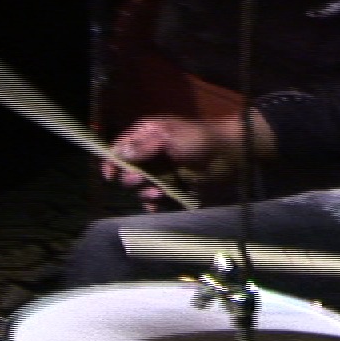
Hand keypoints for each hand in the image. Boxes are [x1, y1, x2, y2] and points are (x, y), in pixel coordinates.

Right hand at [104, 112, 275, 205]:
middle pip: (125, 172)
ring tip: (161, 192)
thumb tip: (119, 153)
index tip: (111, 175)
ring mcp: (160, 173)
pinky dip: (154, 204)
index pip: (118, 149)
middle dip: (131, 179)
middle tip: (142, 180)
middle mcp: (148, 155)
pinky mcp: (170, 189)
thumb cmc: (200, 139)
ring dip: (145, 192)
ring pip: (139, 189)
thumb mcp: (169, 136)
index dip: (111, 162)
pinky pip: (153, 201)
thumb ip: (143, 145)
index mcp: (145, 136)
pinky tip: (161, 203)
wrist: (228, 155)